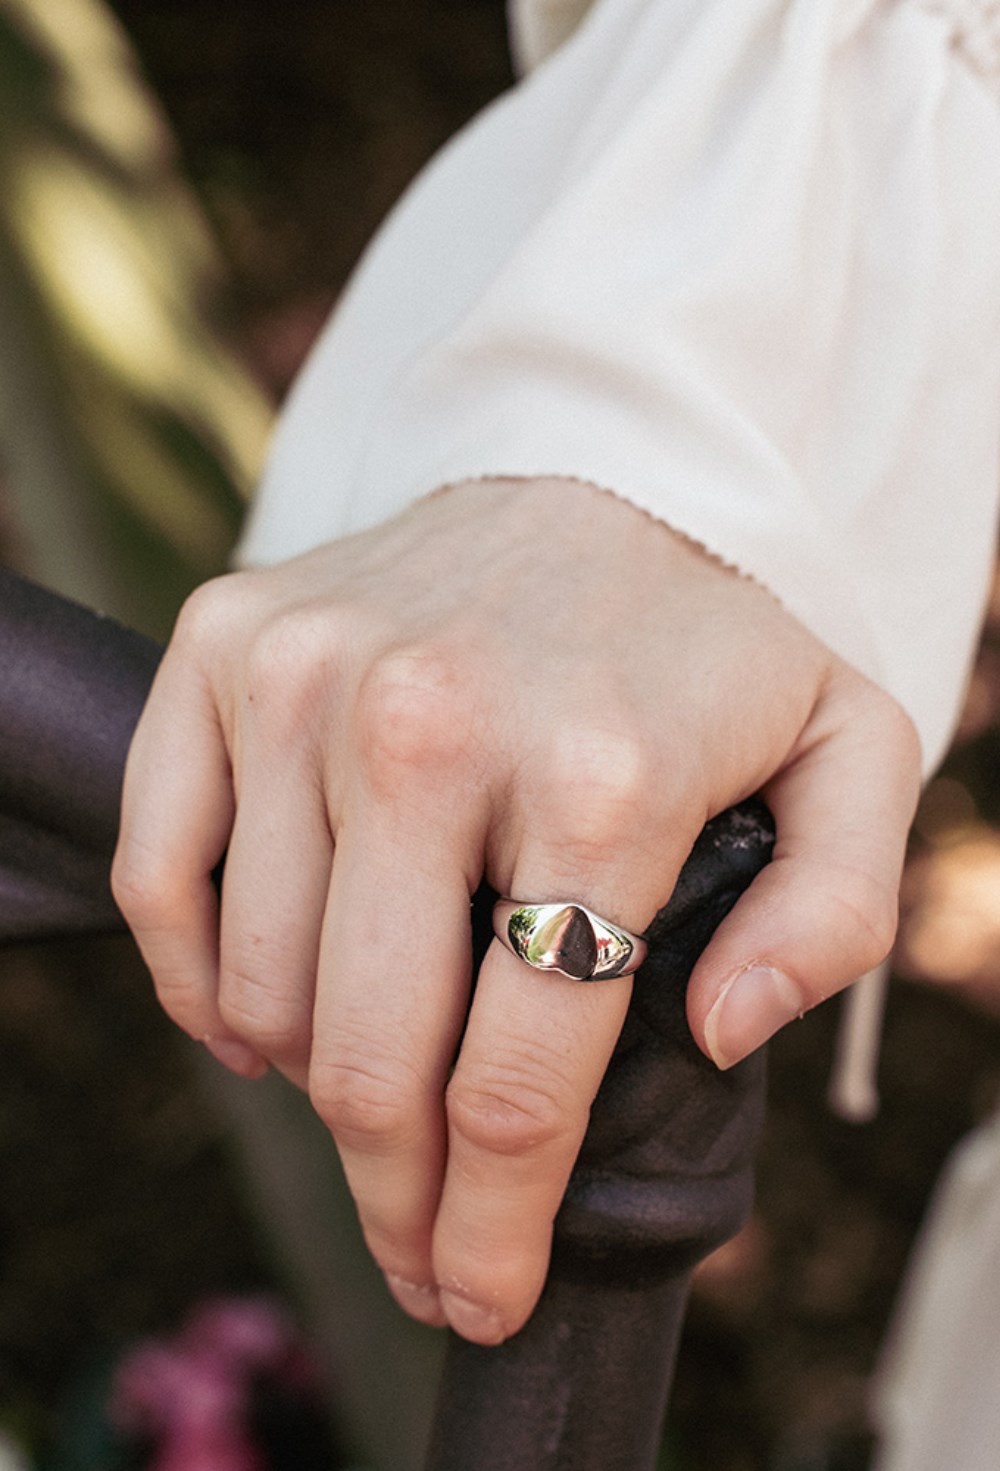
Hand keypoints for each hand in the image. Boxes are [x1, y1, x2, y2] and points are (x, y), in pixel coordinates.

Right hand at [113, 478, 919, 1342]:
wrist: (592, 466)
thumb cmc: (709, 636)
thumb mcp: (847, 754)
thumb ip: (835, 911)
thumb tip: (717, 1031)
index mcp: (602, 773)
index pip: (523, 1078)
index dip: (495, 1228)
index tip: (481, 1293)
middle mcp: (430, 725)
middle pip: (372, 1063)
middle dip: (395, 1202)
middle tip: (417, 1256)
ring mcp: (306, 679)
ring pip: (260, 991)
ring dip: (313, 1084)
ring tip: (374, 1095)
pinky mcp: (224, 646)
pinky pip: (161, 876)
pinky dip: (195, 982)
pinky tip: (257, 1015)